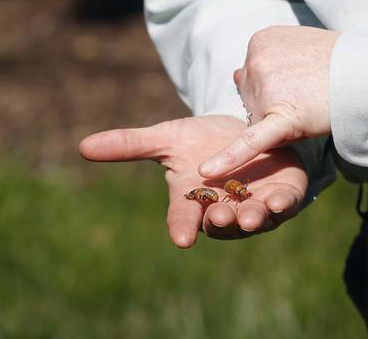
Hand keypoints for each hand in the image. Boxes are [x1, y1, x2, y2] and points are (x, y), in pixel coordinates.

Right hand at [79, 115, 307, 247]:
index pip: (183, 219)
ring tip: (248, 215)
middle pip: (220, 224)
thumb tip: (83, 146)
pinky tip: (277, 201)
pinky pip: (284, 207)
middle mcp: (224, 209)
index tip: (181, 237)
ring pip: (252, 221)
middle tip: (218, 216)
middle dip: (220, 222)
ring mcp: (254, 205)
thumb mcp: (168, 138)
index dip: (182, 227)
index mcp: (194, 199)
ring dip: (250, 220)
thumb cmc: (204, 140)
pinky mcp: (283, 195)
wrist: (247, 130)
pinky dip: (281, 206)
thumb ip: (130, 145)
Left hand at [197, 25, 339, 179]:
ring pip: (259, 118)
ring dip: (279, 119)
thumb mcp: (297, 44)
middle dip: (274, 103)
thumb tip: (235, 76)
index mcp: (260, 41)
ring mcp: (267, 87)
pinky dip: (229, 158)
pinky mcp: (282, 116)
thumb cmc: (338, 59)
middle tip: (306, 93)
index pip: (251, 76)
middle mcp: (257, 60)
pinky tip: (207, 171)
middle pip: (251, 98)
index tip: (297, 82)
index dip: (273, 87)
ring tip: (310, 103)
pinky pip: (251, 141)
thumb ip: (265, 59)